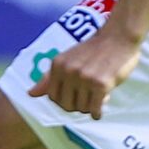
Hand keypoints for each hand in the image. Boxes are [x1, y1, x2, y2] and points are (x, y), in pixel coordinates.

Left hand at [29, 24, 143, 115]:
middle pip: (66, 106)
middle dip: (78, 106)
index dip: (64, 101)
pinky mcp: (100, 84)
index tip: (76, 95)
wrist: (119, 36)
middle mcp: (68, 71)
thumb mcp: (67, 60)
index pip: (53, 97)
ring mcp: (84, 78)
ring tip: (99, 93)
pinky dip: (98, 112)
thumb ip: (48, 79)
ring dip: (91, 106)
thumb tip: (29, 94)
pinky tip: (104, 101)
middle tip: (88, 96)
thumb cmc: (94, 50)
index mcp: (57, 65)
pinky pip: (95, 110)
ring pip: (82, 109)